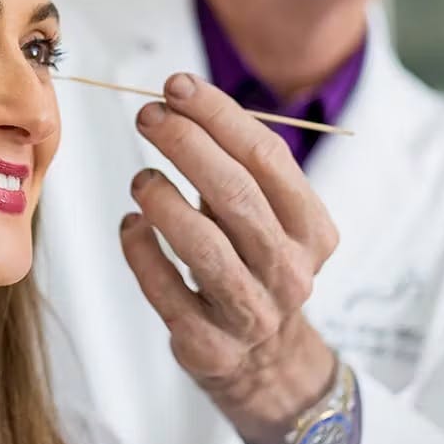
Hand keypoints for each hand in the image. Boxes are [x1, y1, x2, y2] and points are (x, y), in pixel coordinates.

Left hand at [120, 72, 339, 443]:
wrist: (267, 359)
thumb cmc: (255, 261)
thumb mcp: (268, 215)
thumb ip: (236, 164)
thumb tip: (179, 100)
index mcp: (311, 228)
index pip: (267, 156)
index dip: (219, 114)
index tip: (177, 84)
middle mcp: (289, 270)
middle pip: (235, 195)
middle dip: (186, 144)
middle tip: (147, 114)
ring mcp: (251, 312)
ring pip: (204, 246)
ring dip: (163, 201)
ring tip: (141, 177)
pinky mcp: (209, 345)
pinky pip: (166, 291)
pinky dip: (141, 251)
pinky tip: (132, 224)